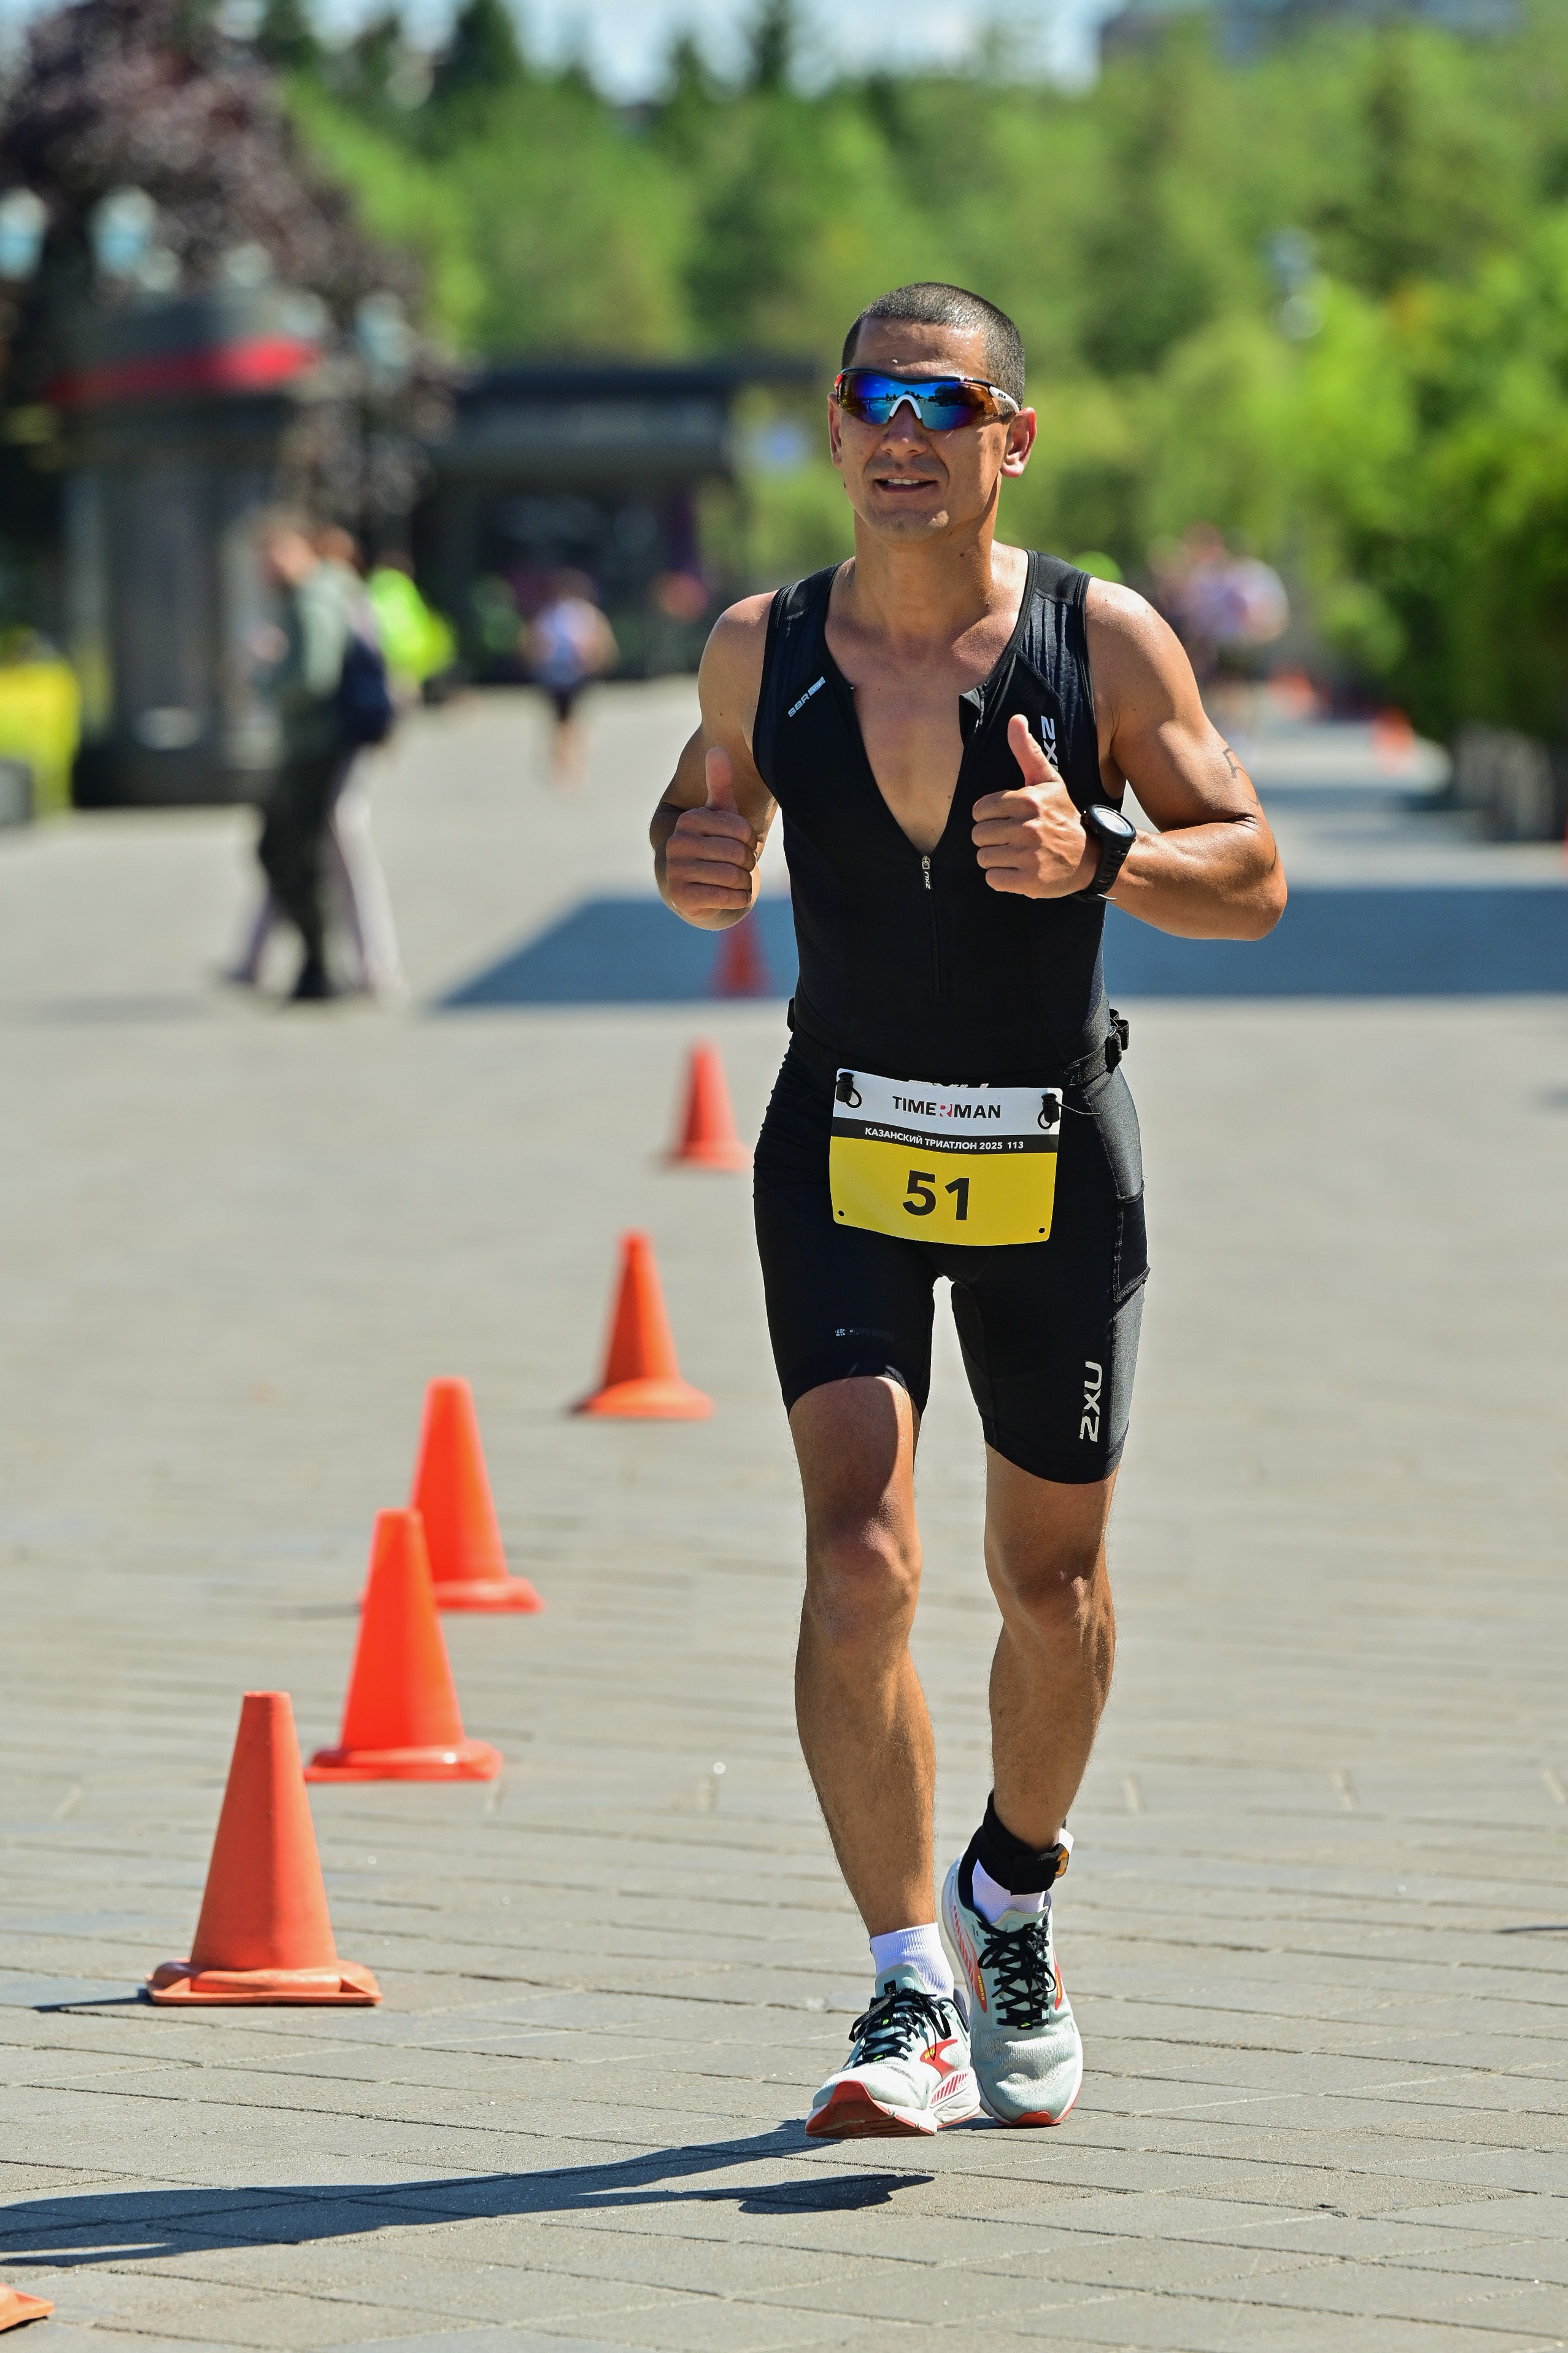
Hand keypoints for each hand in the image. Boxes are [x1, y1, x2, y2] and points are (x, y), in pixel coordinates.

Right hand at [664, 747, 758, 922]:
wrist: (703, 895)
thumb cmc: (717, 849)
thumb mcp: (721, 817)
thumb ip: (720, 785)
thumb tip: (717, 748)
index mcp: (687, 822)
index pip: (739, 828)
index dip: (750, 840)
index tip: (743, 845)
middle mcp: (675, 844)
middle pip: (736, 852)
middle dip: (747, 863)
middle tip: (742, 867)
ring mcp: (675, 872)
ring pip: (732, 875)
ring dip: (744, 882)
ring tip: (737, 881)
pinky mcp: (682, 898)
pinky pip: (726, 897)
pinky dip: (739, 899)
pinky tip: (732, 896)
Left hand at [972, 715, 1096, 897]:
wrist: (1090, 857)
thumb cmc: (1062, 816)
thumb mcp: (1048, 781)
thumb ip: (1027, 751)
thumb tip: (1015, 718)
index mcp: (1028, 801)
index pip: (980, 810)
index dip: (990, 817)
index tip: (1008, 820)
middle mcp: (1028, 827)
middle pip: (979, 835)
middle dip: (992, 838)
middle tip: (1014, 839)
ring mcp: (1028, 856)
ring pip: (983, 857)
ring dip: (996, 859)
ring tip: (1017, 855)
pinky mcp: (1028, 881)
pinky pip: (992, 879)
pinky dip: (1002, 878)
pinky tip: (1019, 871)